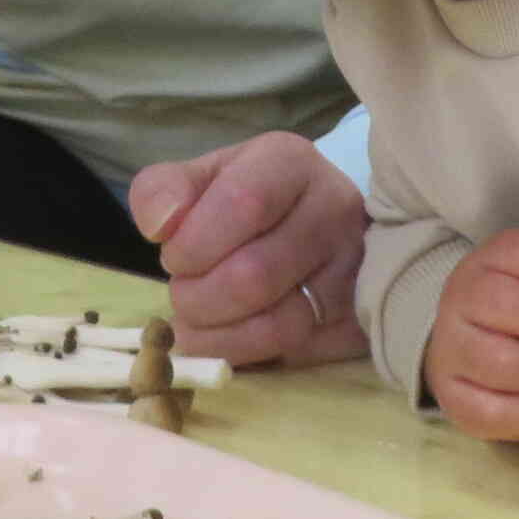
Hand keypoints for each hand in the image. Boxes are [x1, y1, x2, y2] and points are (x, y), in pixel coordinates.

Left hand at [130, 132, 366, 365]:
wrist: (315, 222)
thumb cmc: (247, 200)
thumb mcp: (201, 179)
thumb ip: (163, 190)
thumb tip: (160, 226)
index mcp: (290, 163)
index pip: (242, 204)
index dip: (194, 245)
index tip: (173, 258)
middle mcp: (335, 210)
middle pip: (255, 275)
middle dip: (198, 298)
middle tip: (184, 295)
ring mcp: (355, 268)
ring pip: (278, 325)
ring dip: (218, 335)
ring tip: (199, 322)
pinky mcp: (358, 319)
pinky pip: (296, 354)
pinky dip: (248, 355)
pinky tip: (231, 338)